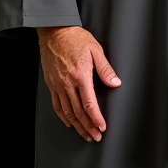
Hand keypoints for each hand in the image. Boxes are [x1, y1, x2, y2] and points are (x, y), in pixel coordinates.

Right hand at [37, 25, 120, 141]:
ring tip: (85, 134)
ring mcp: (58, 85)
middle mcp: (68, 83)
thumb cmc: (75, 38)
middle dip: (88, 127)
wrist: (55, 31)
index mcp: (80, 76)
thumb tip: (115, 82)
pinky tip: (69, 122)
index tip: (102, 127)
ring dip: (77, 125)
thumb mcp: (95, 50)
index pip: (89, 104)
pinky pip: (56, 105)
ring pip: (67, 112)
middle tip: (95, 137)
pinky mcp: (51, 84)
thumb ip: (105, 69)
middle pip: (79, 112)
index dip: (96, 118)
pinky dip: (63, 116)